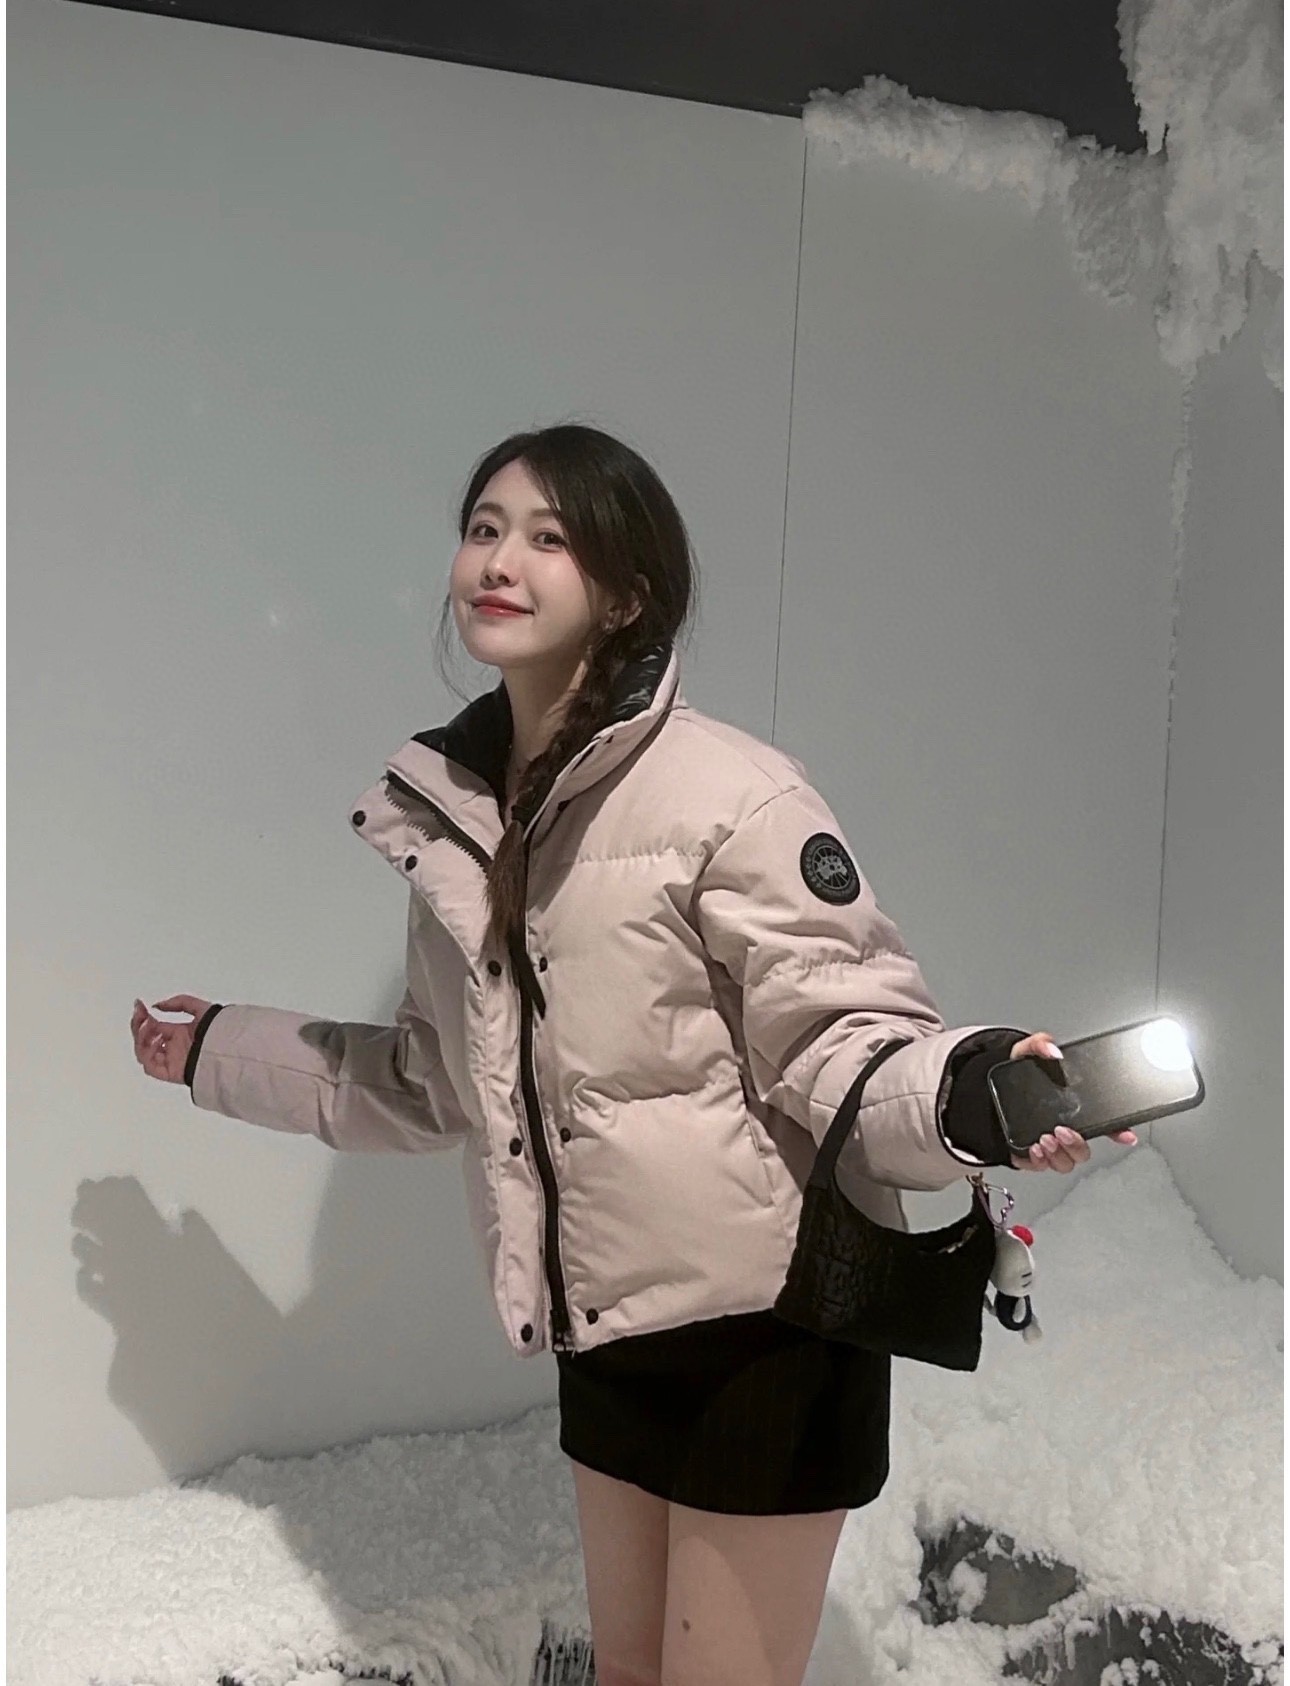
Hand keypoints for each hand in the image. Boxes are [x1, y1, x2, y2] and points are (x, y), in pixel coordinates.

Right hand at [131, 995, 213, 1085]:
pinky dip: (148, 1054)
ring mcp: (171, 1060)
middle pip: (145, 1039)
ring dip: (142, 1038)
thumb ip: (180, 1003)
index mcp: (179, 1034)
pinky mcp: (170, 1073)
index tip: (139, 1005)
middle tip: (140, 1014)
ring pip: (144, 1053)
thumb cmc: (220, 1030)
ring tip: (150, 1025)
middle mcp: (173, 1047)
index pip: (153, 1026)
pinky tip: (157, 1041)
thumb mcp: (201, 1008)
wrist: (227, 1048)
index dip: (143, 1016)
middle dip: (139, 1026)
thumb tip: (156, 1006)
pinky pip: (150, 1067)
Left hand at [1006, 1032, 1137, 1172]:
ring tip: (1045, 1139)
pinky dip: (1039, 1162)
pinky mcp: (1030, 1156)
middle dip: (1077, 1145)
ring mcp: (1049, 1146)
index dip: (1119, 1131)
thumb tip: (1052, 1049)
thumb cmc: (1017, 1078)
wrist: (988, 1093)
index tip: (1126, 1134)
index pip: (1105, 1124)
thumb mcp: (1027, 1054)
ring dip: (1059, 1155)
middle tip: (1062, 1131)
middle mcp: (1065, 1131)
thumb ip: (1039, 1044)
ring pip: (1066, 1163)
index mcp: (1073, 1110)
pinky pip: (1041, 1167)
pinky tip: (1033, 1149)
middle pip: (1084, 1150)